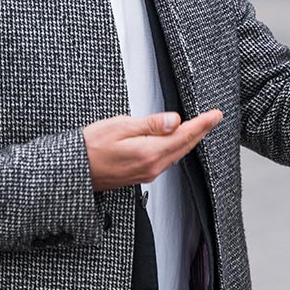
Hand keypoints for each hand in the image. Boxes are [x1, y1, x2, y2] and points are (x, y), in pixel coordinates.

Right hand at [84, 109, 222, 191]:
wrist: (74, 170)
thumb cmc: (91, 147)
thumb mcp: (121, 126)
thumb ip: (151, 124)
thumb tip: (175, 121)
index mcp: (149, 153)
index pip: (184, 135)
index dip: (202, 124)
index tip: (215, 115)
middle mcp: (152, 166)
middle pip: (184, 146)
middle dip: (201, 131)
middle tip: (214, 118)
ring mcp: (147, 173)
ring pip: (177, 154)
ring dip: (190, 139)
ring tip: (201, 126)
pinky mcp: (141, 175)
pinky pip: (166, 159)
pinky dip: (176, 148)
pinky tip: (178, 140)